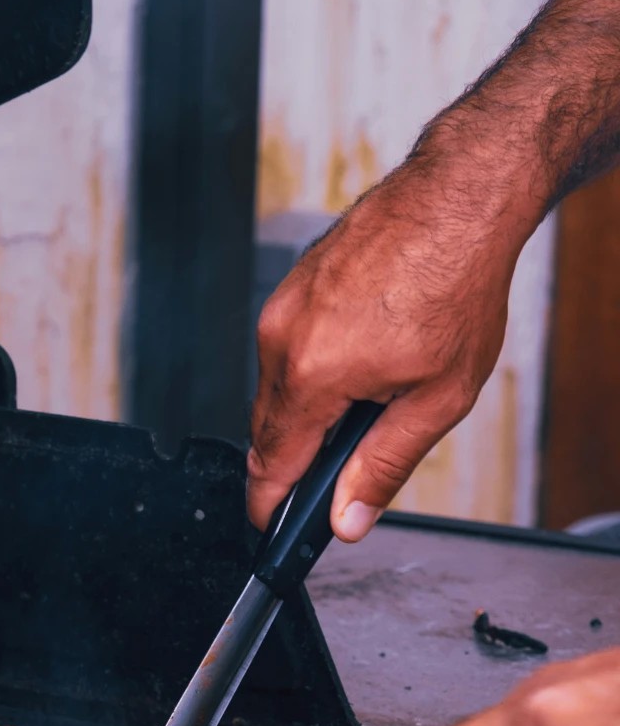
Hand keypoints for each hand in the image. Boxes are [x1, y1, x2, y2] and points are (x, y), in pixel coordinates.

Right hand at [248, 149, 523, 539]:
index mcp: (314, 375)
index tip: (271, 526)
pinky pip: (288, 348)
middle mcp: (283, 340)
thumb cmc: (455, 283)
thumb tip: (349, 517)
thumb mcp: (437, 399)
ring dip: (312, 406)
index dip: (270, 506)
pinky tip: (364, 352)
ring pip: (280, 388)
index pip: (271, 465)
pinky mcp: (290, 286)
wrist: (457, 199)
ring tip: (373, 393)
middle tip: (341, 471)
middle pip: (269, 430)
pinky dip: (315, 365)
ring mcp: (282, 308)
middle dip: (298, 457)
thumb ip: (383, 466)